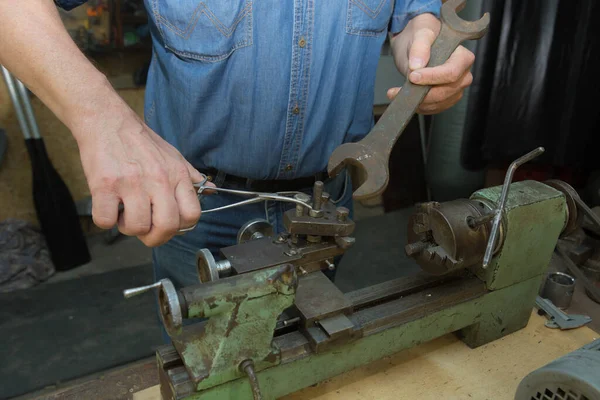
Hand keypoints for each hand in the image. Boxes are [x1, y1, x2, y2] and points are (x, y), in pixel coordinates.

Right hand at [74, 101, 211, 246]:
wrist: (107, 120)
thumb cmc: (140, 141)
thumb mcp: (173, 156)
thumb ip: (191, 177)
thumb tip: (210, 190)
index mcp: (176, 175)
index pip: (192, 215)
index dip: (180, 227)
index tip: (168, 224)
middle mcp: (158, 180)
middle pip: (167, 226)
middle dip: (155, 237)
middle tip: (145, 229)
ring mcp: (131, 183)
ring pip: (136, 227)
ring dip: (127, 227)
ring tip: (123, 213)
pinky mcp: (104, 185)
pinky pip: (106, 220)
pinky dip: (104, 220)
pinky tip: (107, 207)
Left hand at [388, 14, 474, 114]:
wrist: (415, 43)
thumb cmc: (422, 34)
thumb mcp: (420, 32)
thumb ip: (419, 47)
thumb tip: (417, 66)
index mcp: (463, 57)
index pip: (451, 72)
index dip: (432, 77)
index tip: (413, 76)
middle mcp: (463, 75)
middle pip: (446, 91)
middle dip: (421, 93)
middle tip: (397, 91)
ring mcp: (455, 89)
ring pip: (439, 102)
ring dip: (417, 102)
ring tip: (396, 93)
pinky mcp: (445, 99)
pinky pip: (434, 108)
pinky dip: (418, 106)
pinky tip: (406, 98)